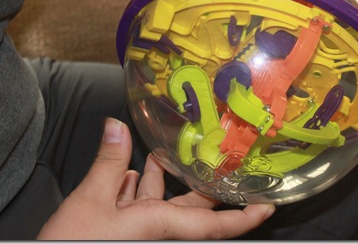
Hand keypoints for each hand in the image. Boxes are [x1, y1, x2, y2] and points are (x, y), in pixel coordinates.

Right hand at [37, 118, 274, 239]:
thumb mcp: (90, 201)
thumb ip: (108, 163)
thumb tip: (116, 127)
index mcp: (161, 226)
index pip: (214, 225)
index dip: (244, 218)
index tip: (267, 207)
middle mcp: (158, 230)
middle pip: (191, 204)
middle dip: (202, 182)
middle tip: (218, 157)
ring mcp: (142, 229)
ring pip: (164, 201)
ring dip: (163, 178)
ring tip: (167, 153)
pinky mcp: (126, 228)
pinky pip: (142, 205)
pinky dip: (138, 187)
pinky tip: (133, 170)